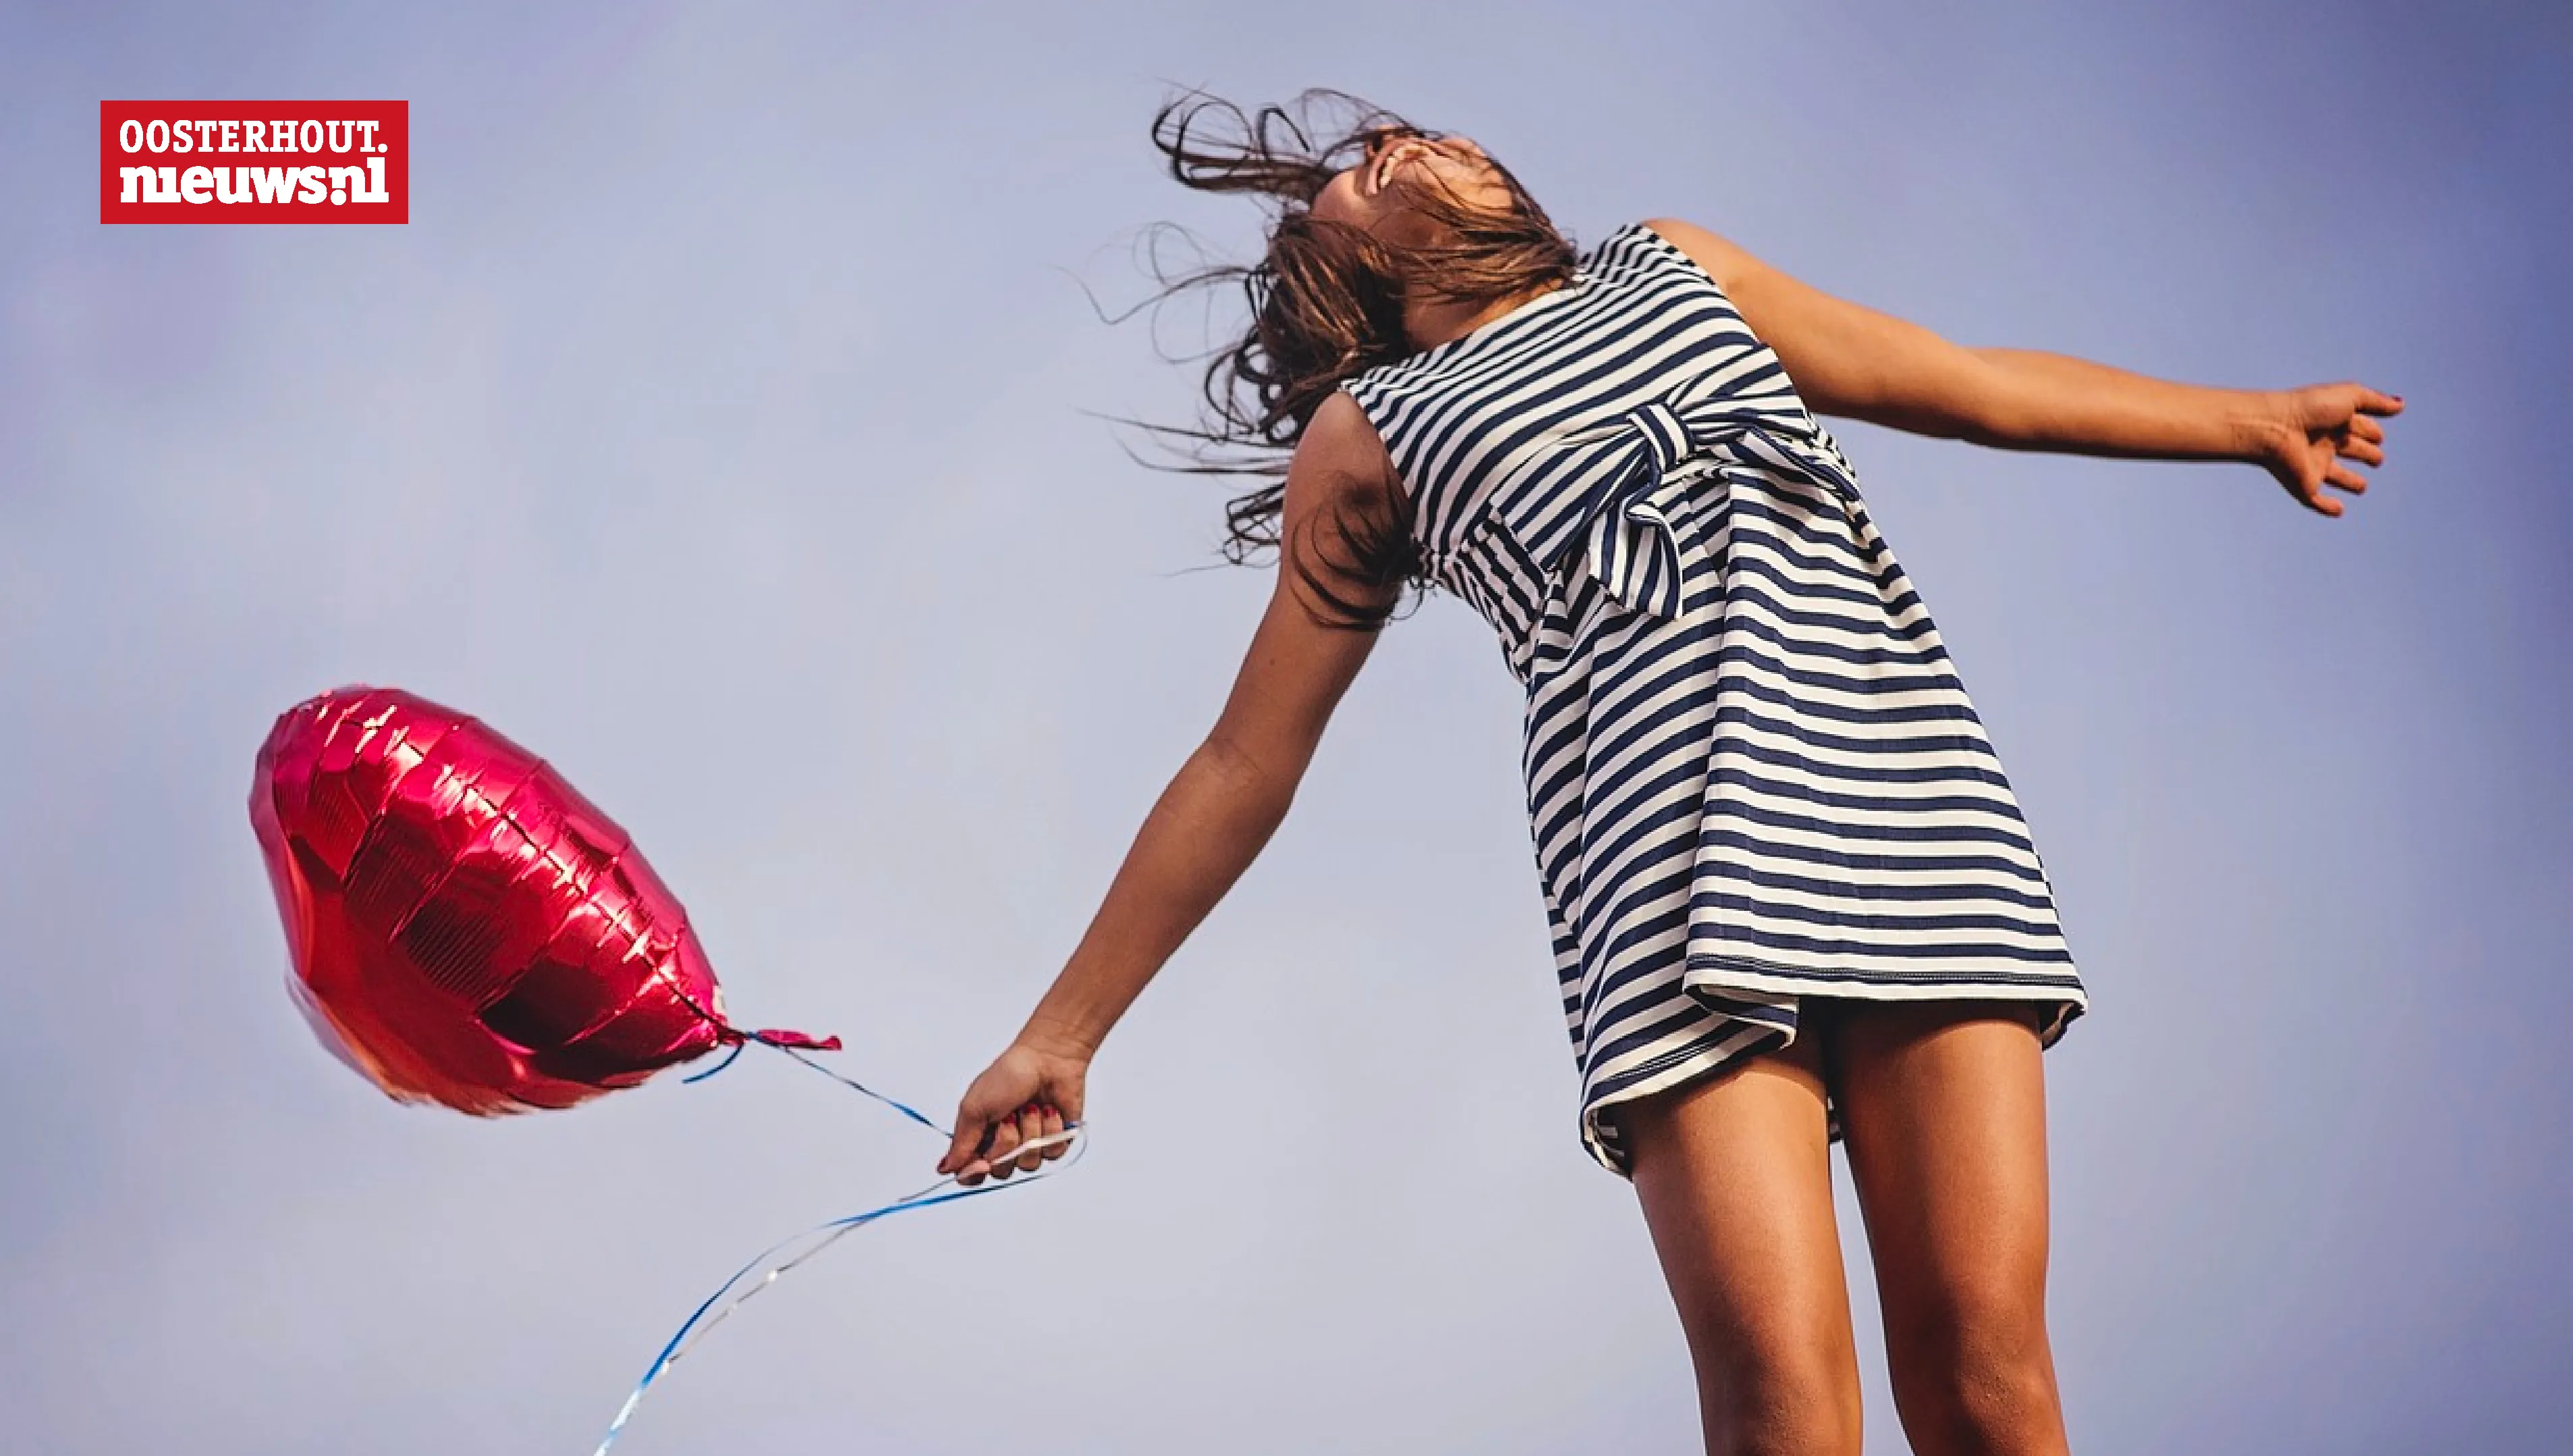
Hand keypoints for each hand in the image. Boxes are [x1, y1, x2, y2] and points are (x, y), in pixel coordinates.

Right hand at [937, 1036, 1088, 1185]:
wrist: (1047, 1059)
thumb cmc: (1008, 1076)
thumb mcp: (975, 1107)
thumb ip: (961, 1143)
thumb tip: (945, 1169)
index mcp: (980, 1137)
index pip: (971, 1173)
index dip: (975, 1173)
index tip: (981, 1162)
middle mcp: (1004, 1145)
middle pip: (1001, 1172)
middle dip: (1006, 1144)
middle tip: (1008, 1118)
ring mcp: (1031, 1144)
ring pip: (1028, 1164)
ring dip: (1029, 1132)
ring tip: (1030, 1108)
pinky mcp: (1055, 1141)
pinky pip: (1052, 1153)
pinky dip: (1050, 1130)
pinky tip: (1049, 1110)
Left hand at [2248, 381, 2402, 516]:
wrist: (2275, 429)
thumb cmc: (2311, 408)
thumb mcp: (2349, 397)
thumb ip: (2375, 401)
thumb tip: (2400, 405)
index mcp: (2334, 421)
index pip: (2359, 428)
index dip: (2371, 433)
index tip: (2378, 436)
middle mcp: (2324, 443)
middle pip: (2350, 450)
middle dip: (2365, 454)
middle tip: (2378, 459)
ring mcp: (2313, 465)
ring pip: (2335, 476)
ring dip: (2349, 482)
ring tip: (2362, 487)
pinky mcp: (2304, 485)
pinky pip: (2315, 500)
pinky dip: (2327, 507)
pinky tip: (2338, 510)